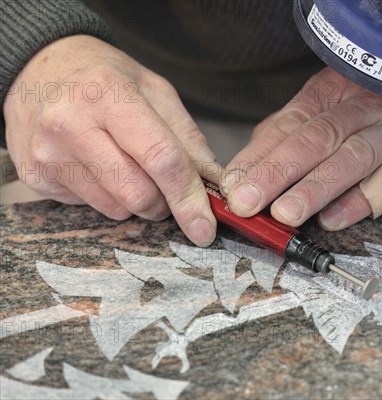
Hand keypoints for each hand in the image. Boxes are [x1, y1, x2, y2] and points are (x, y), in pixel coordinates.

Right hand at [4, 35, 220, 245]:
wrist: (38, 71)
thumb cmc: (104, 79)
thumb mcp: (155, 91)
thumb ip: (188, 138)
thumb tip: (215, 185)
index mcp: (108, 93)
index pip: (160, 158)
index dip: (188, 197)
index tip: (205, 227)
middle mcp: (70, 124)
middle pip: (139, 194)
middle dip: (165, 200)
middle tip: (164, 181)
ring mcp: (48, 154)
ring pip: (118, 209)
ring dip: (137, 199)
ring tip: (126, 163)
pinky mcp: (37, 178)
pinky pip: (94, 209)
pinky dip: (110, 196)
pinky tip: (98, 166)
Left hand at [221, 67, 381, 229]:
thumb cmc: (374, 111)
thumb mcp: (328, 109)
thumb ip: (289, 135)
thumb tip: (244, 169)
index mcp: (331, 94)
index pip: (289, 125)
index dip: (259, 156)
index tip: (232, 186)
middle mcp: (362, 108)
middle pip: (315, 139)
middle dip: (277, 173)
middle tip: (247, 202)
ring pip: (351, 158)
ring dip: (316, 189)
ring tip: (285, 214)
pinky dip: (364, 199)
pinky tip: (336, 219)